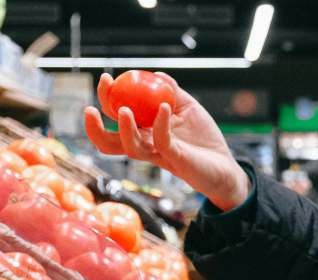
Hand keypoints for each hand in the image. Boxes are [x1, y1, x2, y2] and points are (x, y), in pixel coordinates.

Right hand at [84, 73, 249, 210]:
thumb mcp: (188, 108)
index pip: (116, 119)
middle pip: (112, 141)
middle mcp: (146, 146)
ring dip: (124, 129)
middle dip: (95, 126)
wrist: (225, 167)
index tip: (106, 79)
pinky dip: (160, 123)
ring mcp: (159, 154)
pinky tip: (163, 106)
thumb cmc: (204, 139)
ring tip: (123, 110)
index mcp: (144, 133)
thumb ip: (172, 92)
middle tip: (91, 106)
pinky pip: (163, 141)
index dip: (106, 100)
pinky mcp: (176, 158)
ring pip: (131, 147)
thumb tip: (156, 74)